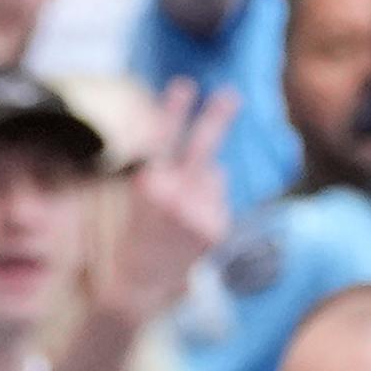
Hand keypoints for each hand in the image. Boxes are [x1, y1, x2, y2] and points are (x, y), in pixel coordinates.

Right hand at [95, 83, 238, 326]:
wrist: (138, 285)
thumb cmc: (138, 238)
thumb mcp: (143, 199)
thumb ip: (171, 175)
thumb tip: (216, 162)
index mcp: (147, 183)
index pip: (161, 138)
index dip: (173, 109)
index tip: (185, 84)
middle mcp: (172, 195)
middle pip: (201, 148)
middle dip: (217, 118)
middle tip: (232, 94)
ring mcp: (196, 212)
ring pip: (215, 177)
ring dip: (206, 186)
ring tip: (183, 214)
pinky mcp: (214, 228)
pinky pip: (221, 201)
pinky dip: (212, 208)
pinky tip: (194, 229)